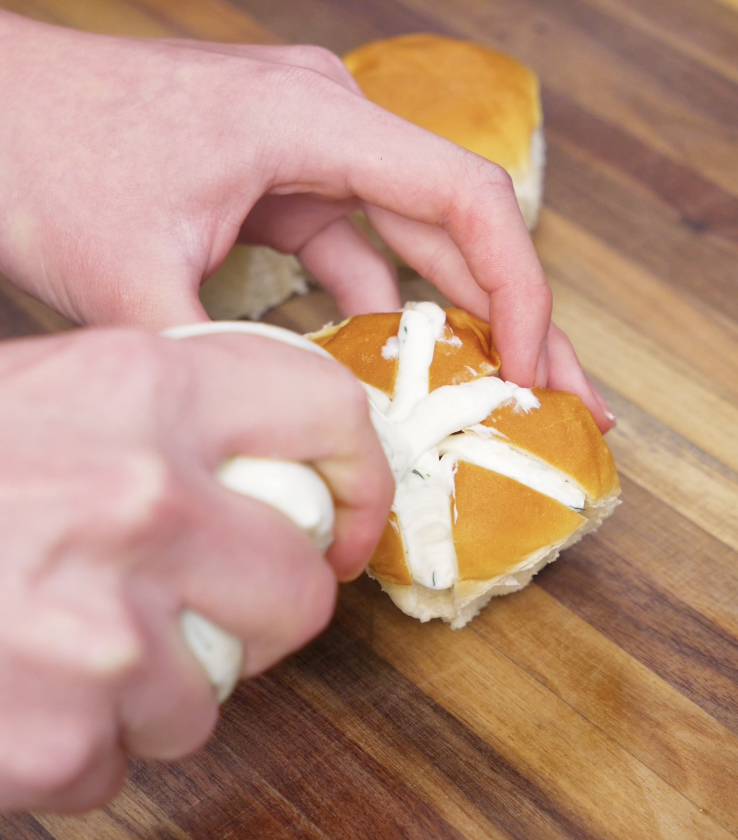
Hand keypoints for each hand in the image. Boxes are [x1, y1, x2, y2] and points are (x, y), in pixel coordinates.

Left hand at [0, 12, 613, 430]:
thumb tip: (300, 453)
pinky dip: (379, 320)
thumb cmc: (41, 156)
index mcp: (314, 122)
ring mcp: (311, 158)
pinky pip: (356, 258)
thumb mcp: (130, 282)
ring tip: (497, 400)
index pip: (464, 199)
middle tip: (564, 398)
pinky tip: (394, 380)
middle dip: (516, 320)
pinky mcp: (285, 191)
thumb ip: (225, 370)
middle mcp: (331, 127)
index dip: (519, 290)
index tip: (532, 373)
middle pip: (460, 229)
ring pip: (413, 248)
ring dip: (454, 326)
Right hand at [0, 327, 392, 812]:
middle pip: (300, 585)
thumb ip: (173, 419)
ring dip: (160, 679)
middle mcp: (140, 495)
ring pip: (216, 689)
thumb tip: (286, 471)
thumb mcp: (50, 390)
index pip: (327, 410)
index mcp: (143, 386)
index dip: (359, 473)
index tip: (345, 516)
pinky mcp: (59, 736)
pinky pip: (128, 757)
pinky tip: (19, 686)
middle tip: (198, 598)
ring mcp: (103, 627)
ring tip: (66, 634)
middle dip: (262, 607)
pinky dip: (88, 739)